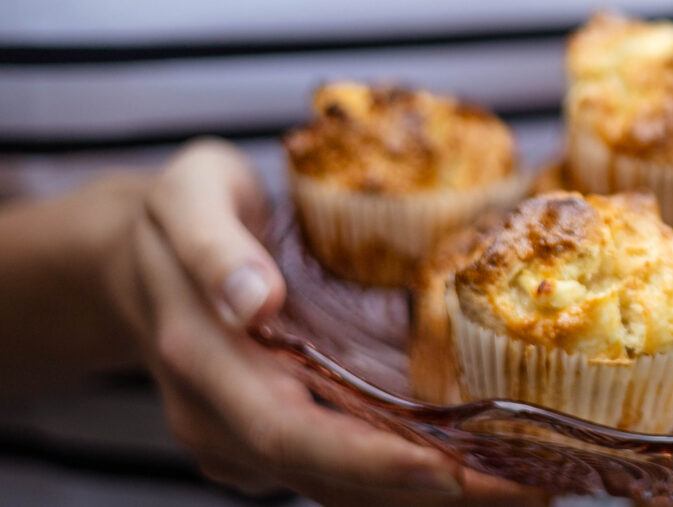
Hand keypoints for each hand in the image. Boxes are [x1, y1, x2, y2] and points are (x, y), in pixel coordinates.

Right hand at [106, 139, 540, 504]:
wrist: (139, 252)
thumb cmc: (176, 213)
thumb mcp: (188, 196)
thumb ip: (215, 247)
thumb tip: (254, 301)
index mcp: (207, 361)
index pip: (289, 432)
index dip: (369, 460)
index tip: (448, 470)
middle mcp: (228, 417)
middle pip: (332, 476)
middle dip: (431, 490)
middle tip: (532, 487)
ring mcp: (251, 435)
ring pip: (345, 485)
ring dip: (436, 492)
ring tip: (533, 485)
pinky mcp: (280, 433)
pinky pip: (348, 467)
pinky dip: (415, 474)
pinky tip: (486, 465)